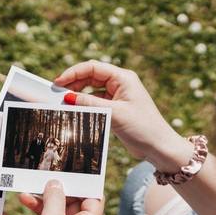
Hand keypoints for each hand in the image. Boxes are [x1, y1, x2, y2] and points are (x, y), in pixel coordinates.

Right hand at [55, 60, 191, 171]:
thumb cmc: (143, 128)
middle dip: (74, 83)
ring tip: (65, 102)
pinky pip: (96, 102)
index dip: (74, 72)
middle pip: (91, 76)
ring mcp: (118, 96)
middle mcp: (120, 84)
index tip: (59, 82)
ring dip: (78, 95)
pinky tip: (76, 110)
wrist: (158, 147)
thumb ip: (90, 104)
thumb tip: (68, 97)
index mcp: (123, 78)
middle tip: (57, 93)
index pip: (93, 67)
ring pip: (92, 90)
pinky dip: (86, 105)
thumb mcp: (114, 114)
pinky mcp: (116, 109)